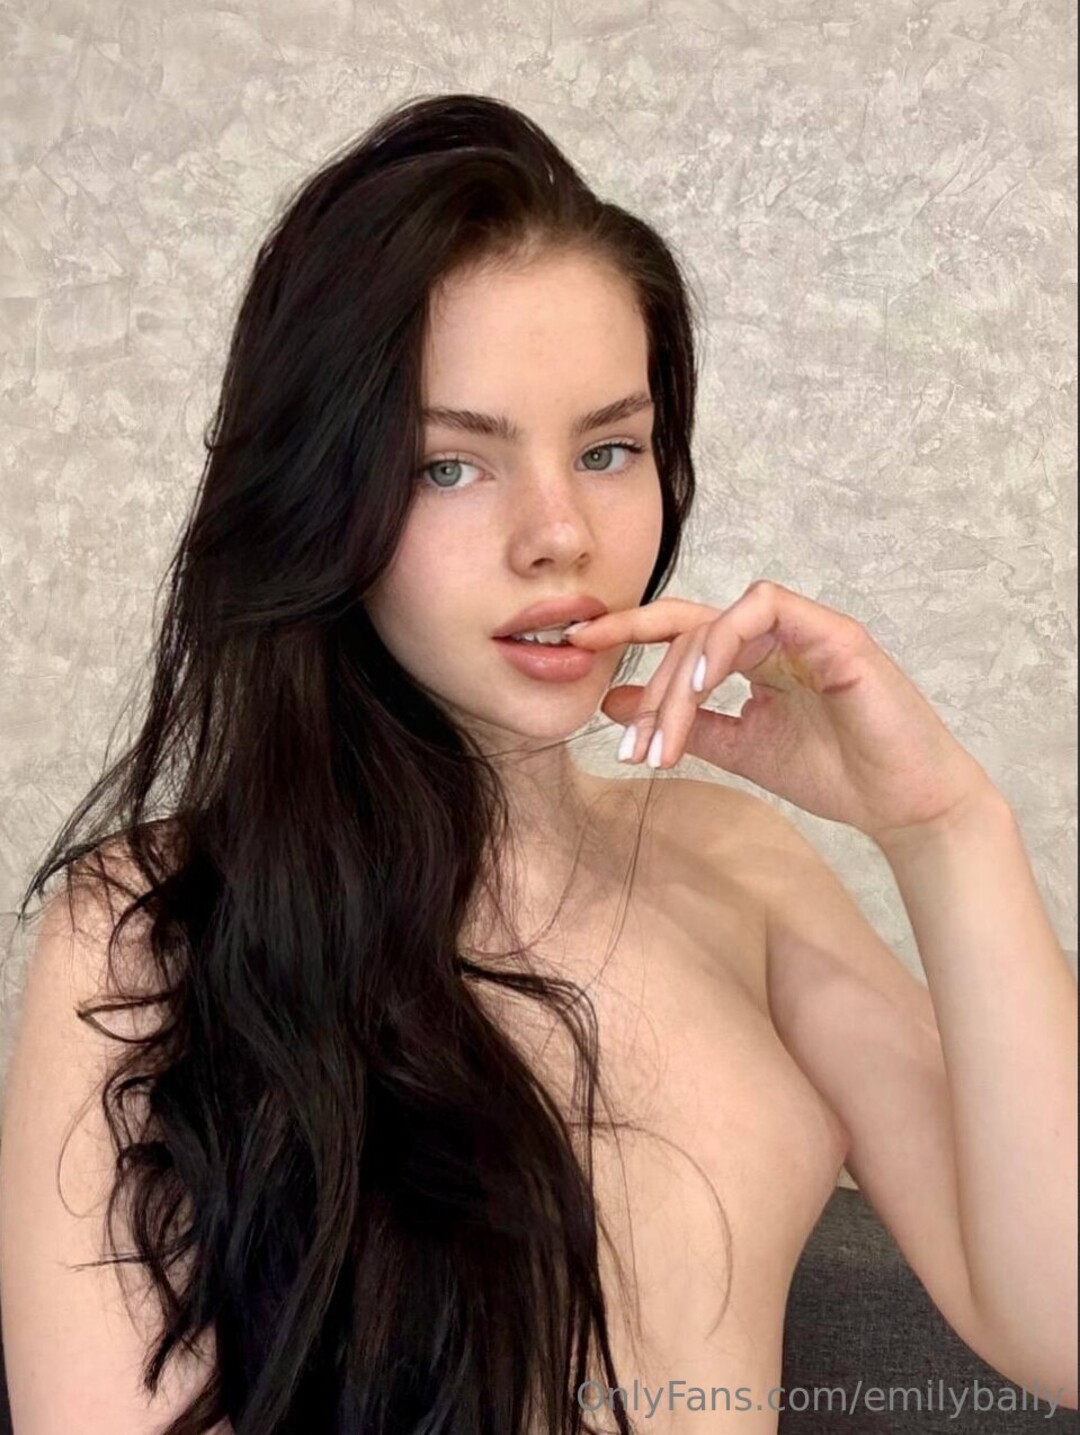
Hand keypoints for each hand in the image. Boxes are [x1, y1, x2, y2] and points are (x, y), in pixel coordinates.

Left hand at [565, 579, 996, 847]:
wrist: (903, 806)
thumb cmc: (835, 774)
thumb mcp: (740, 748)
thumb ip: (683, 723)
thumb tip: (614, 704)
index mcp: (755, 655)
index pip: (681, 629)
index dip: (628, 630)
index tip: (577, 647)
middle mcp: (777, 633)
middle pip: (689, 631)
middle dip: (650, 686)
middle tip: (630, 745)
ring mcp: (806, 627)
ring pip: (717, 624)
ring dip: (679, 681)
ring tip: (663, 738)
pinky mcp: (834, 632)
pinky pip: (765, 610)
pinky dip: (724, 644)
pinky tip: (701, 690)